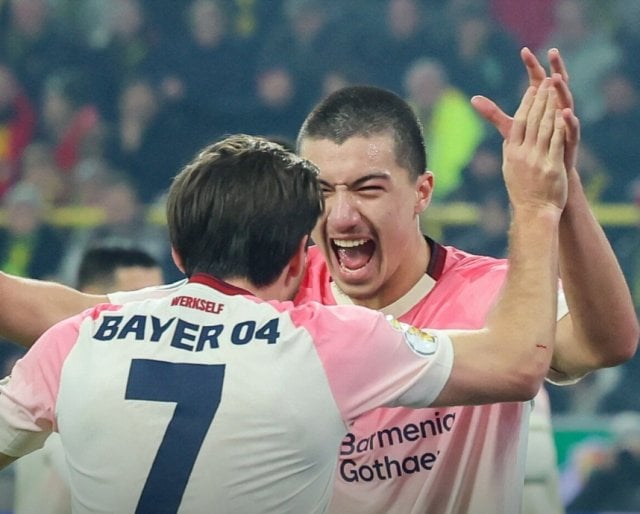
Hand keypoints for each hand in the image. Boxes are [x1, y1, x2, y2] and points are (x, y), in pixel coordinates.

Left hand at [472, 48, 579, 172]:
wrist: (543, 171)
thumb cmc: (529, 145)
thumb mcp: (510, 128)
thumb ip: (493, 113)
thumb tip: (473, 99)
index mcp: (542, 104)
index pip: (537, 79)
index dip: (531, 65)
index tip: (524, 50)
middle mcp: (556, 108)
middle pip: (556, 84)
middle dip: (555, 67)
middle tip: (551, 51)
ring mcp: (564, 122)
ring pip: (566, 101)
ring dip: (562, 89)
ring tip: (557, 78)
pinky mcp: (570, 140)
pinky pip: (572, 127)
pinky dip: (569, 119)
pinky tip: (565, 112)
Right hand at [502, 80, 567, 213]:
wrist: (534, 211)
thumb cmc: (523, 191)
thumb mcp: (510, 169)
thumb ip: (510, 151)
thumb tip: (508, 138)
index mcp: (511, 153)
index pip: (518, 122)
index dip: (526, 104)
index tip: (532, 89)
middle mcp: (522, 154)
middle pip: (531, 121)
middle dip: (539, 99)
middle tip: (545, 82)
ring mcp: (537, 160)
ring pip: (544, 127)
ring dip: (550, 106)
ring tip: (555, 92)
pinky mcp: (551, 166)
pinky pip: (556, 141)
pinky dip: (560, 125)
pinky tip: (564, 112)